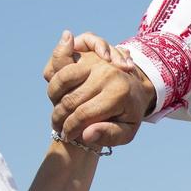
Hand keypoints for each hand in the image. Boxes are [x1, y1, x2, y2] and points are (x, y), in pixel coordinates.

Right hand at [45, 31, 152, 147]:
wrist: (137, 87)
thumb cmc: (129, 113)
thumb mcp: (127, 131)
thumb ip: (109, 136)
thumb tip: (86, 136)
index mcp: (118, 94)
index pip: (83, 114)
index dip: (70, 128)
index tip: (67, 136)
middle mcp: (107, 73)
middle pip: (70, 99)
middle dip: (59, 118)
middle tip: (59, 128)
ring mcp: (96, 60)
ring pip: (62, 78)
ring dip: (54, 97)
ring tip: (58, 111)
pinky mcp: (87, 53)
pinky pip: (61, 62)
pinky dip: (54, 77)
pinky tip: (58, 92)